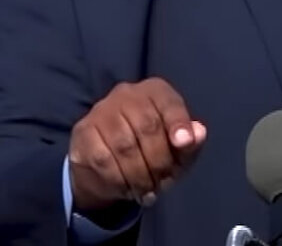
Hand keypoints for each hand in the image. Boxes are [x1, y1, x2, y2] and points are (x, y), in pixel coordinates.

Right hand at [68, 77, 206, 211]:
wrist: (106, 165)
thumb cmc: (153, 150)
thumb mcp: (178, 150)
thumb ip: (191, 142)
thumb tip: (198, 134)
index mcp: (155, 91)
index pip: (169, 103)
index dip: (179, 123)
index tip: (183, 143)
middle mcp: (127, 94)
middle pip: (148, 126)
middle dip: (159, 161)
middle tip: (163, 183)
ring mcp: (102, 110)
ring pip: (124, 145)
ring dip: (139, 174)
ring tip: (147, 191)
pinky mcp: (83, 131)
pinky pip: (103, 158)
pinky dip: (118, 179)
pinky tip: (127, 189)